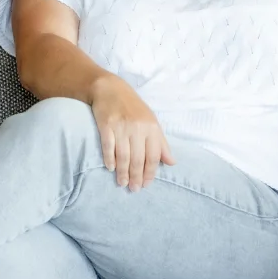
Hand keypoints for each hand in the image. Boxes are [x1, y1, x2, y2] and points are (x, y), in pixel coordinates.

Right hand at [89, 76, 173, 191]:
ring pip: (123, 156)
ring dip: (123, 172)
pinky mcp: (106, 125)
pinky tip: (111, 168)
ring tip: (122, 183)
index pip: (153, 156)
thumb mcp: (151, 122)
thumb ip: (161, 143)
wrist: (110, 88)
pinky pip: (108, 146)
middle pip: (138, 158)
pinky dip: (110, 159)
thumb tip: (171, 162)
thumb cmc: (133, 107)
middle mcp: (138, 128)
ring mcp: (121, 126)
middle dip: (136, 177)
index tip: (146, 184)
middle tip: (134, 189)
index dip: (150, 172)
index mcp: (151, 127)